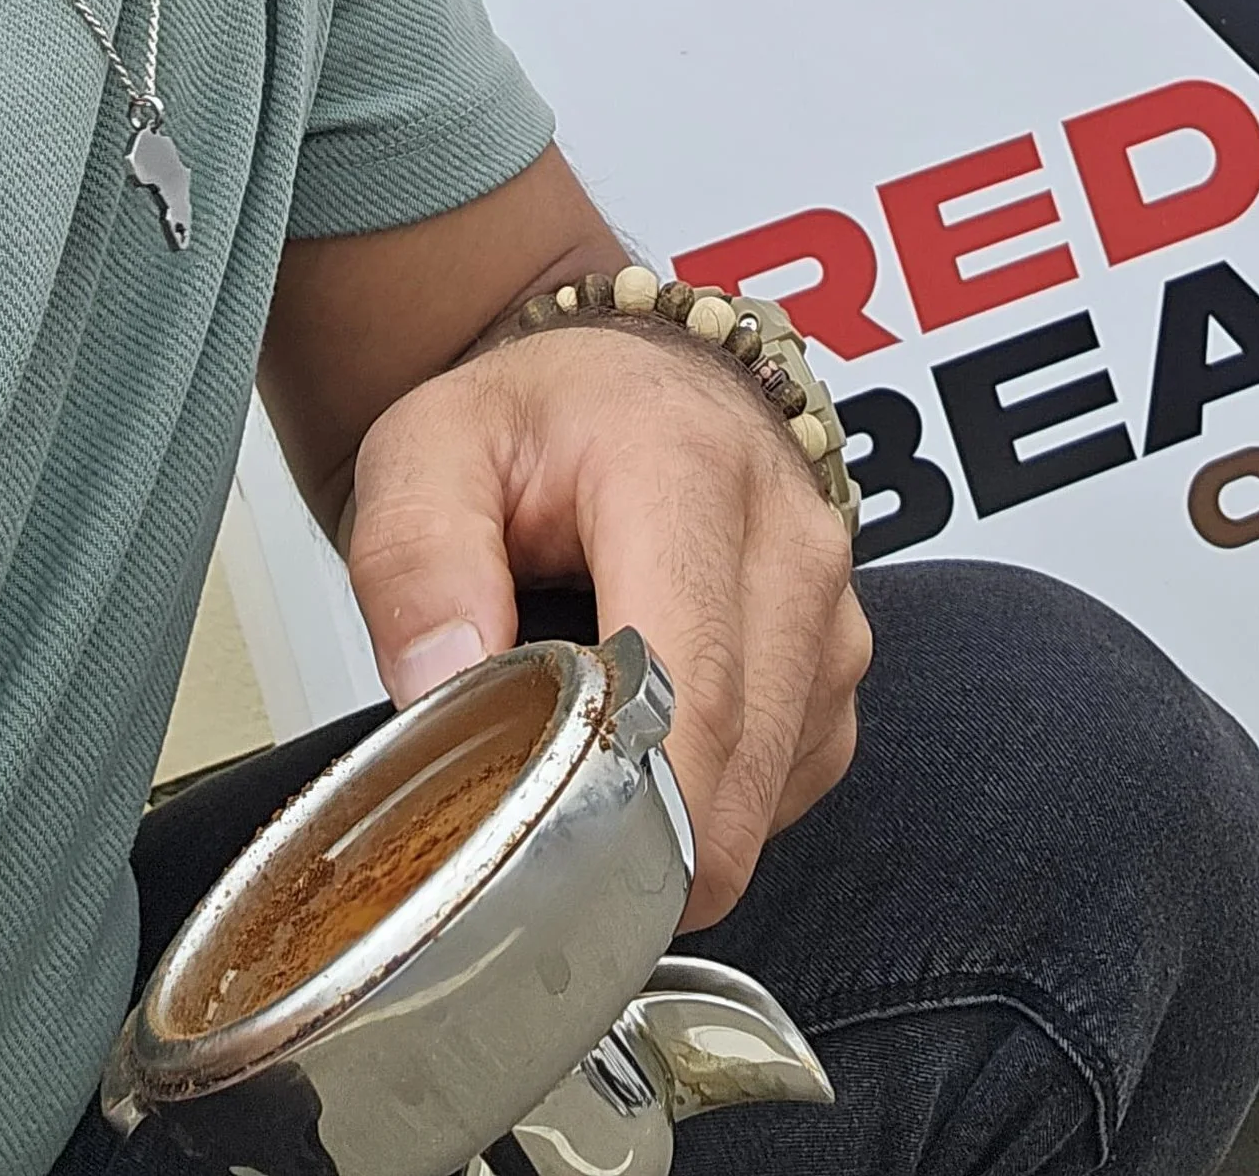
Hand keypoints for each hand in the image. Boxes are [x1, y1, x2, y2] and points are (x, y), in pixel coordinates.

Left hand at [342, 324, 870, 928]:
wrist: (625, 384)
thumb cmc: (536, 421)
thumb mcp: (425, 451)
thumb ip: (416, 562)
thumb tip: (446, 688)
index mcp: (687, 468)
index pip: (689, 687)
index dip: (625, 811)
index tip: (545, 874)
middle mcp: (789, 535)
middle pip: (733, 766)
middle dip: (631, 840)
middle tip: (528, 846)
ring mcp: (832, 607)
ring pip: (761, 795)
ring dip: (671, 817)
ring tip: (585, 755)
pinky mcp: (842, 666)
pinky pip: (785, 789)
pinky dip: (712, 799)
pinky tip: (647, 741)